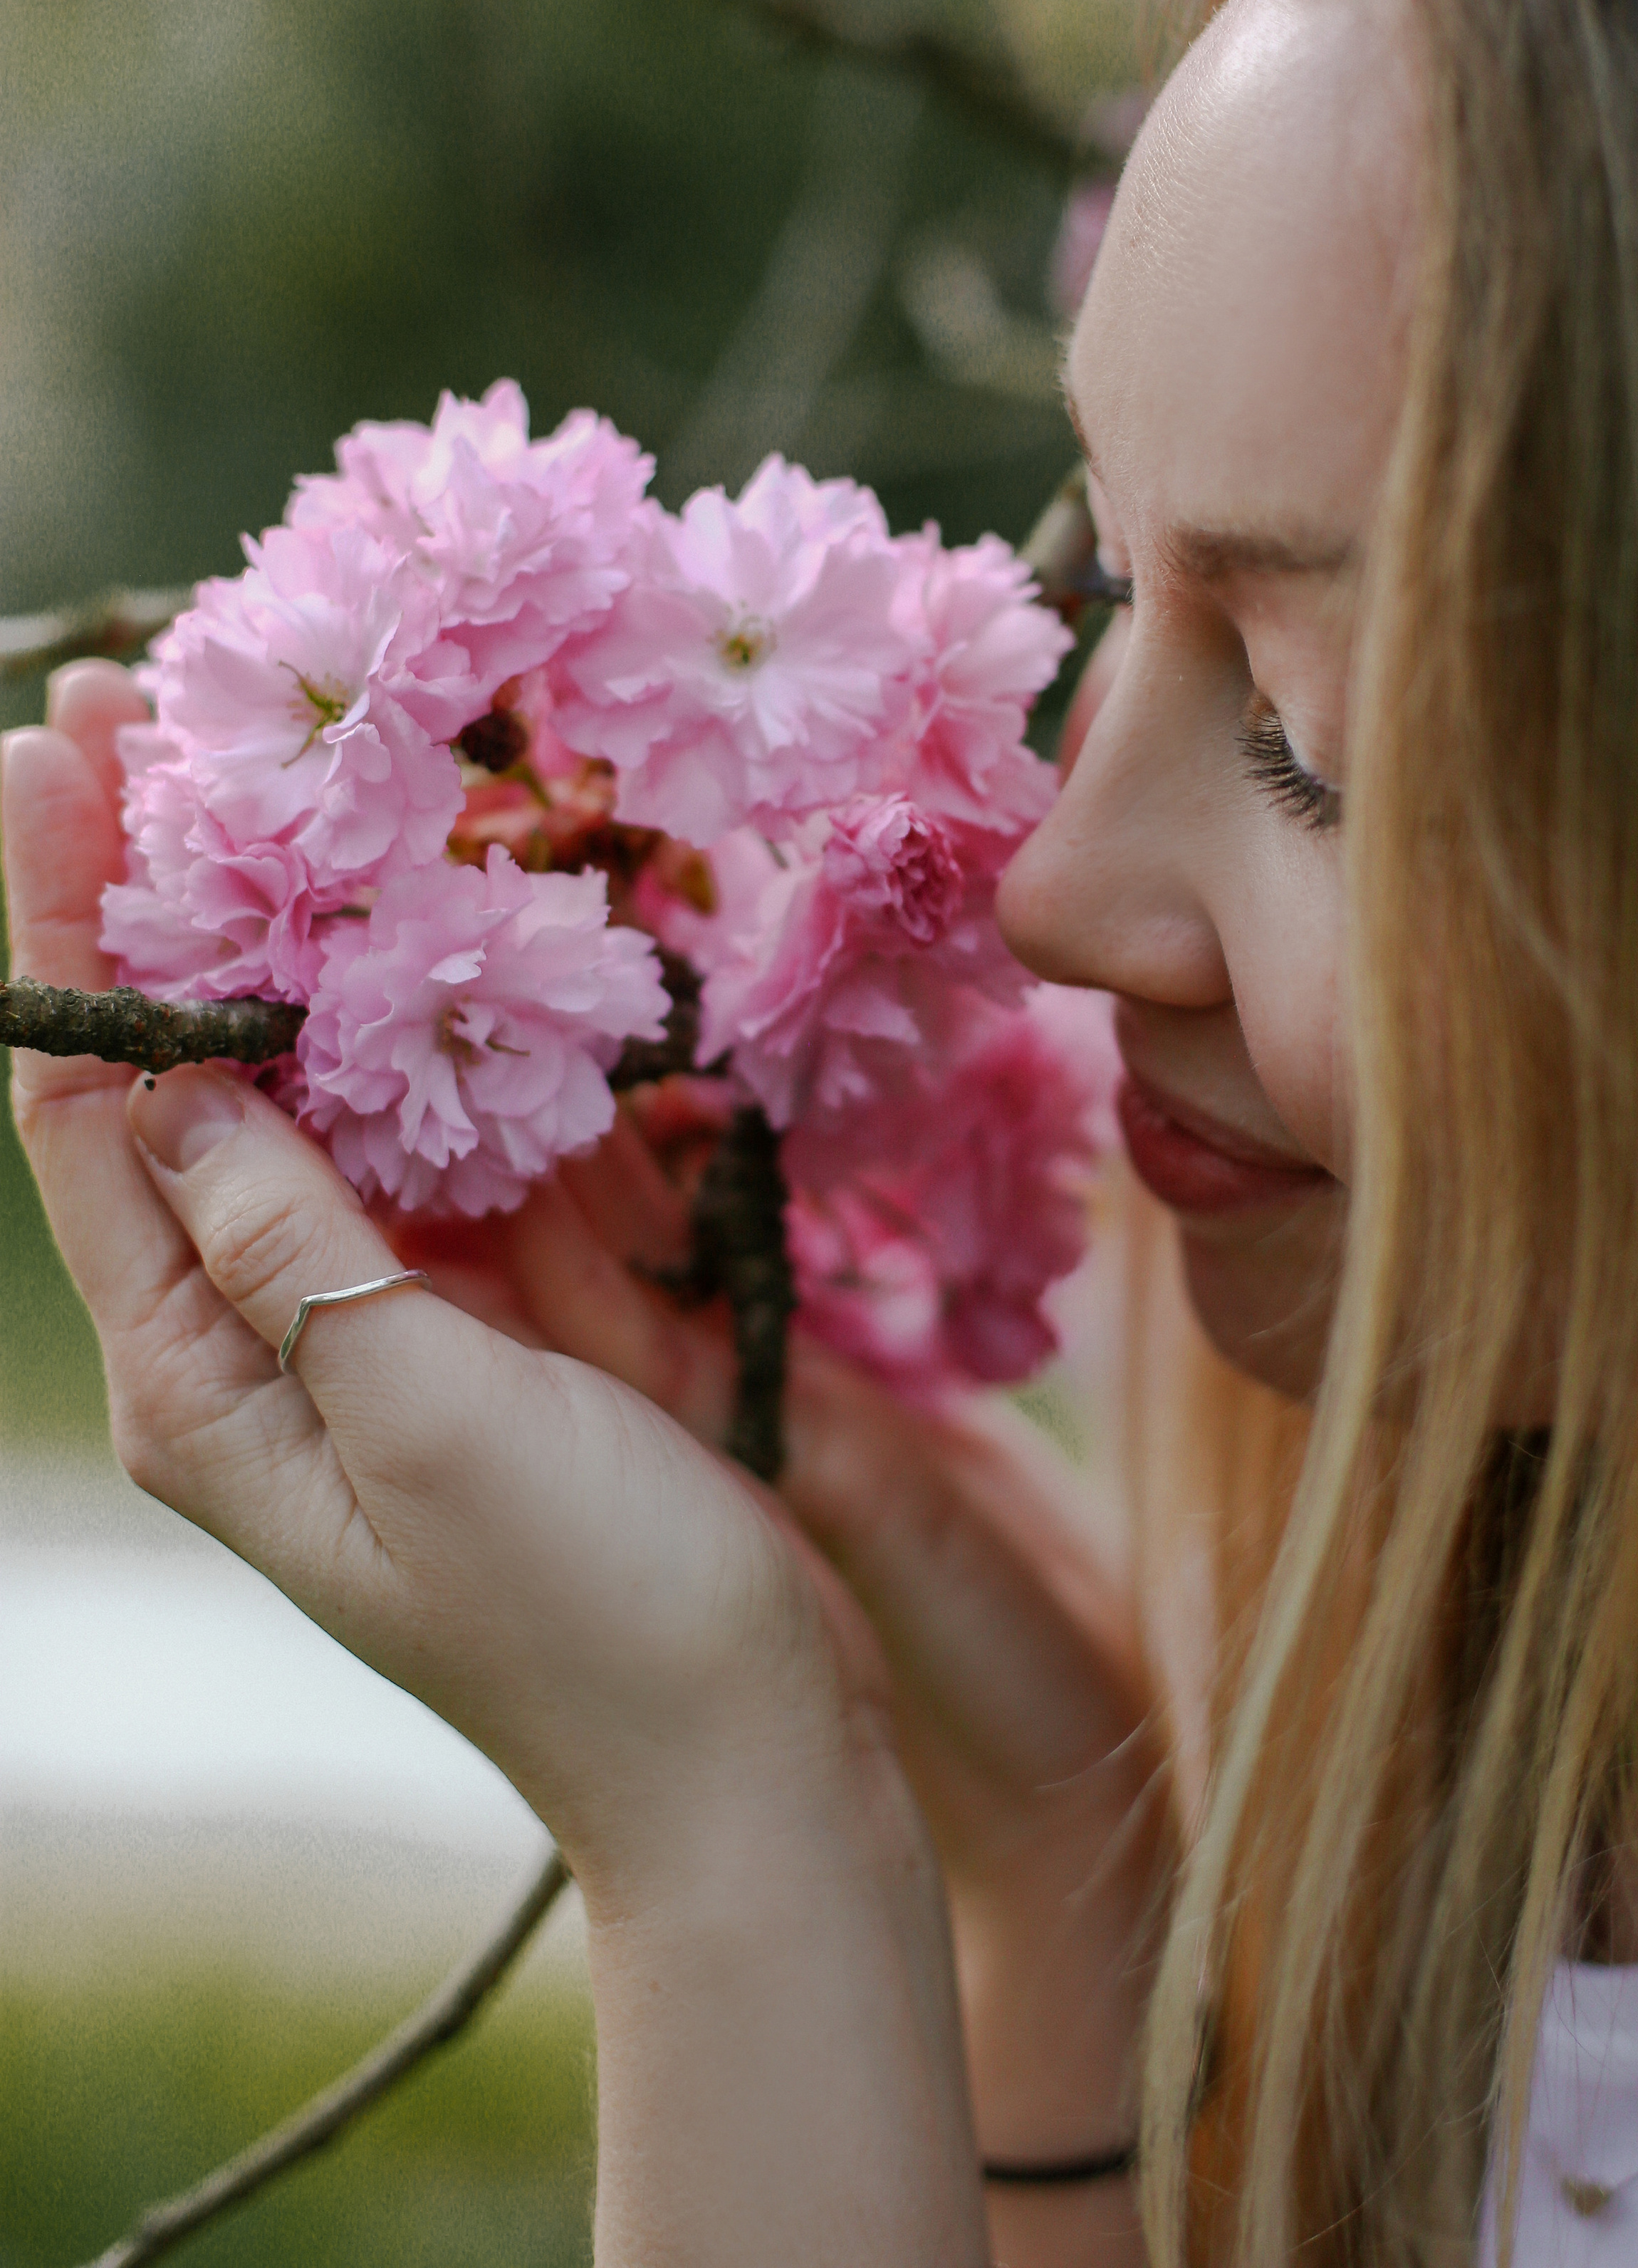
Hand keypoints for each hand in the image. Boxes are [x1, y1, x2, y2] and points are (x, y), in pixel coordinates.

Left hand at [7, 660, 1000, 2262]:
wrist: (754, 1751)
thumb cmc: (583, 1614)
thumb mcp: (416, 1416)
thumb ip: (293, 1236)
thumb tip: (178, 1068)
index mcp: (201, 1376)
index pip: (90, 1109)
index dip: (68, 925)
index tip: (60, 750)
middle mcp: (272, 1328)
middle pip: (192, 1071)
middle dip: (169, 891)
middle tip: (160, 701)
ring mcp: (400, 1308)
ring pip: (331, 1078)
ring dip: (311, 925)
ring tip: (297, 760)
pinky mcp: (514, 1301)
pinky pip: (461, 1125)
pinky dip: (451, 1011)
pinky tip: (459, 903)